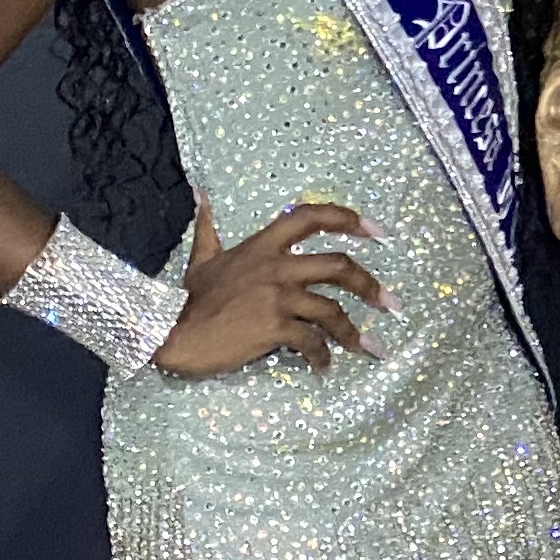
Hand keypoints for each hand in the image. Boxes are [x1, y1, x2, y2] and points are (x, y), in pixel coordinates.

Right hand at [155, 200, 383, 376]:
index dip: (347, 219)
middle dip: (369, 285)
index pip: (311, 218)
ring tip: (367, 347)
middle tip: (389, 303)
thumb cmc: (188, 298)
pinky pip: (311, 342)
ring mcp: (277, 298)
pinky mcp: (274, 328)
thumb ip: (208, 227)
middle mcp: (276, 268)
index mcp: (262, 247)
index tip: (377, 232)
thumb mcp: (201, 257)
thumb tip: (200, 194)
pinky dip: (322, 355)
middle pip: (338, 266)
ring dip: (353, 332)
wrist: (170, 331)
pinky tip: (323, 366)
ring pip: (331, 310)